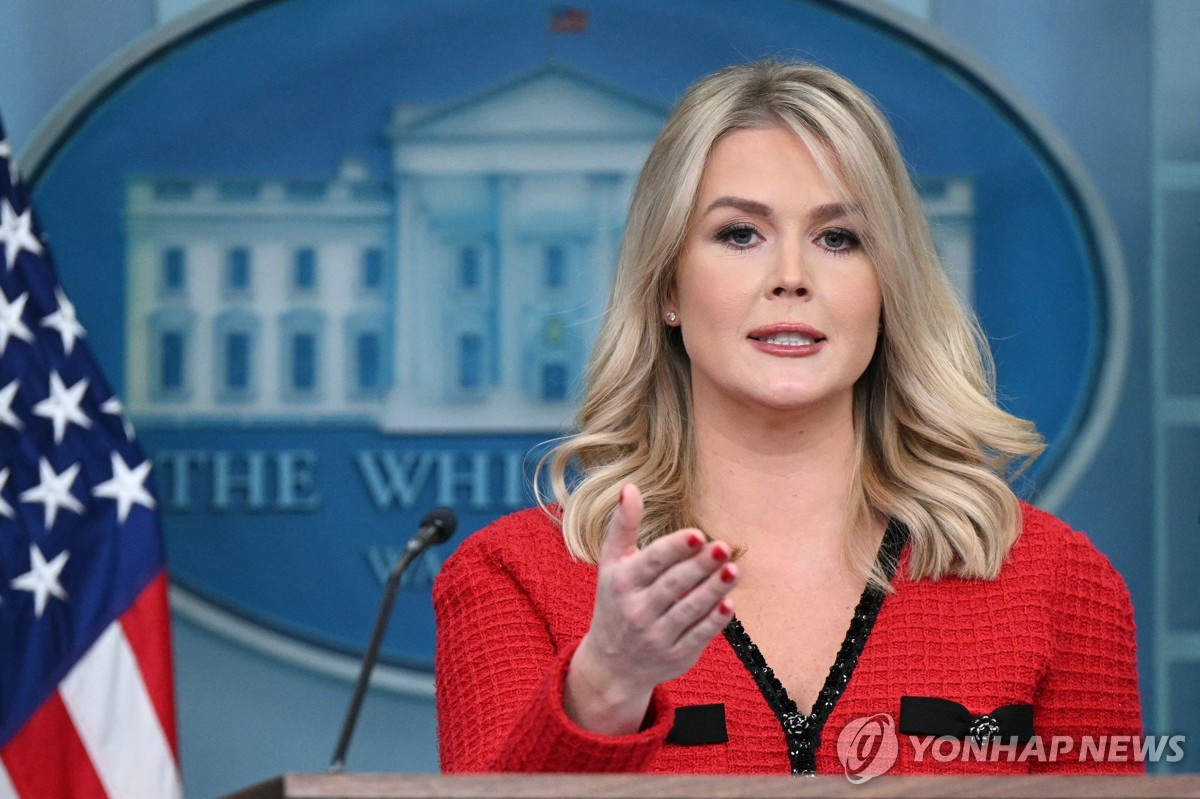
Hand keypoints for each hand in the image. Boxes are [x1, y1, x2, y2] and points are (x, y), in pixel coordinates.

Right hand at [564, 483, 737, 734]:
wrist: (611, 663)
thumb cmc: (615, 600)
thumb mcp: (611, 563)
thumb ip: (623, 526)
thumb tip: (630, 487)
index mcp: (621, 583)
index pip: (651, 562)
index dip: (675, 548)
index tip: (698, 534)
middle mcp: (636, 611)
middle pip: (672, 586)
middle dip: (699, 566)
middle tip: (723, 546)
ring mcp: (655, 637)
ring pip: (688, 611)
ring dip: (712, 591)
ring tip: (733, 570)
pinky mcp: (675, 656)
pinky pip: (698, 637)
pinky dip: (714, 622)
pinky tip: (730, 603)